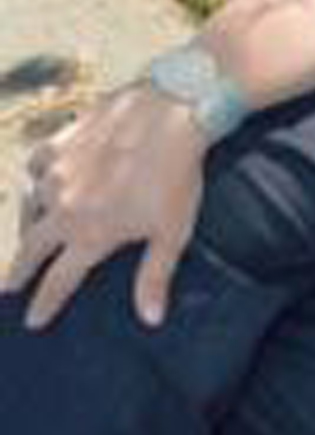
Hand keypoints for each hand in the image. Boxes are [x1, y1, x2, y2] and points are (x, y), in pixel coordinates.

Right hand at [4, 82, 207, 329]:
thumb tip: (150, 321)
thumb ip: (155, 276)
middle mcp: (63, 210)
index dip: (44, 304)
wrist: (170, 113)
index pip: (58, 281)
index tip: (32, 321)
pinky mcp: (59, 143)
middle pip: (32, 249)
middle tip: (10, 286)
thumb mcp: (172, 232)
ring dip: (28, 225)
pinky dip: (37, 177)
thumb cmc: (177, 175)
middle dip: (19, 272)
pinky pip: (37, 166)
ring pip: (30, 207)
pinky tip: (41, 180)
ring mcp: (56, 175)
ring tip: (30, 235)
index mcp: (90, 236)